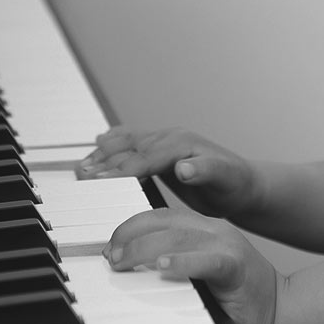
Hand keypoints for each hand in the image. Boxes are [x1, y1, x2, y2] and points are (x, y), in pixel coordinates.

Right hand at [76, 126, 260, 218]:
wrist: (243, 183)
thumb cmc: (235, 184)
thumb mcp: (225, 179)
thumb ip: (205, 172)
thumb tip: (183, 167)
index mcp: (182, 145)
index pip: (146, 157)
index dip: (122, 169)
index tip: (100, 180)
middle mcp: (171, 139)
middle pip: (131, 149)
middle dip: (105, 161)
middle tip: (80, 175)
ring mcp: (165, 143)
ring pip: (127, 144)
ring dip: (104, 153)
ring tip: (82, 167)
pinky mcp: (161, 152)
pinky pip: (132, 145)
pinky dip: (113, 146)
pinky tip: (99, 145)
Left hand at [104, 208, 280, 323]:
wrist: (281, 310)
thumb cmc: (235, 299)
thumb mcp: (197, 275)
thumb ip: (172, 266)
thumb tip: (126, 275)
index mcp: (202, 229)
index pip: (159, 216)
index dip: (130, 227)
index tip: (110, 248)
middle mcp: (213, 230)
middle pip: (163, 219)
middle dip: (130, 235)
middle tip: (111, 258)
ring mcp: (226, 245)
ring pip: (178, 236)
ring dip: (145, 248)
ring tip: (123, 263)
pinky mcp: (236, 266)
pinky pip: (207, 260)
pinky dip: (183, 262)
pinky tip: (163, 267)